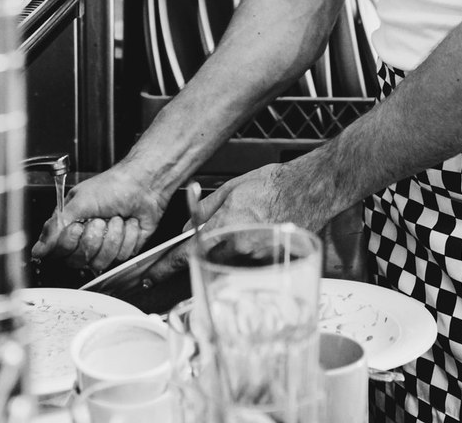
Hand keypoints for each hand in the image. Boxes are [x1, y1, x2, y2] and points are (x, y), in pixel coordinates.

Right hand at [31, 161, 168, 272]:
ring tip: (117, 217)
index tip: (78, 226)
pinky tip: (130, 222)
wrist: (145, 183)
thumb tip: (38, 250)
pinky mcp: (124, 248)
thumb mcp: (80, 201)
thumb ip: (56, 227)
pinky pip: (122, 255)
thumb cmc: (114, 184)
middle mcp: (86, 238)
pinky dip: (128, 235)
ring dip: (113, 235)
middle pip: (80, 260)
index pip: (59, 252)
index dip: (69, 242)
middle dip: (93, 236)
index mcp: (71, 225)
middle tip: (100, 219)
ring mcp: (105, 245)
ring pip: (102, 260)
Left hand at [141, 163, 294, 286]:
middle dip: (206, 255)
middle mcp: (239, 249)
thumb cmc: (275, 184)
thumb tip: (187, 226)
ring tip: (248, 230)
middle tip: (220, 238)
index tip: (150, 278)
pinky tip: (260, 236)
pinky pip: (250, 267)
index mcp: (224, 228)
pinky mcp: (271, 266)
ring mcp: (257, 261)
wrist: (311, 188)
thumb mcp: (231, 188)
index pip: (185, 254)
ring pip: (229, 267)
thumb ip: (205, 210)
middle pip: (208, 263)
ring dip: (229, 254)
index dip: (164, 269)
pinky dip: (248, 256)